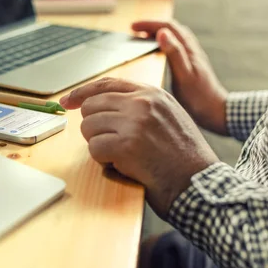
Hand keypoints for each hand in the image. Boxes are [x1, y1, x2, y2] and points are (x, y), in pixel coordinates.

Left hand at [60, 78, 218, 217]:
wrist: (200, 183)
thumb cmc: (184, 157)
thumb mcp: (168, 117)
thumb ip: (140, 106)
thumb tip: (102, 105)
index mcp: (152, 93)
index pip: (106, 84)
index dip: (82, 93)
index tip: (67, 101)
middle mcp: (142, 103)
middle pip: (91, 106)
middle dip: (94, 128)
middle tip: (111, 144)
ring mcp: (134, 122)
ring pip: (88, 127)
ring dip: (99, 145)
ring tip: (123, 156)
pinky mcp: (127, 145)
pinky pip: (94, 148)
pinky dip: (104, 161)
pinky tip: (125, 166)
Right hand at [132, 20, 228, 135]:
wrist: (217, 113)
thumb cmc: (200, 98)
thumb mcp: (183, 76)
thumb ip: (174, 53)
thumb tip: (162, 32)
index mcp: (189, 50)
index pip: (168, 27)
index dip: (149, 24)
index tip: (132, 27)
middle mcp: (192, 51)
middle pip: (172, 29)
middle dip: (152, 26)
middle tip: (135, 31)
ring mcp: (193, 59)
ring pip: (175, 38)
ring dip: (159, 34)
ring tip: (144, 39)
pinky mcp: (192, 67)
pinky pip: (177, 48)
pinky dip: (164, 45)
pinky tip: (159, 54)